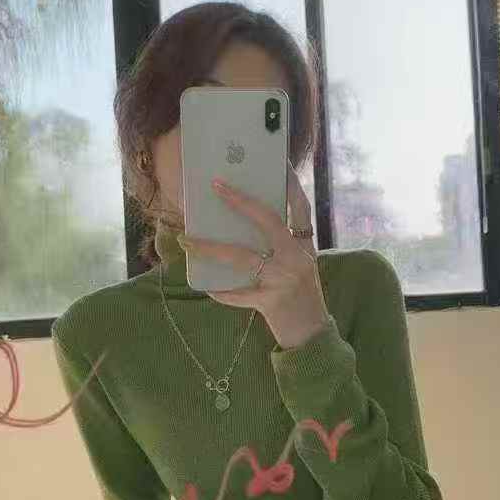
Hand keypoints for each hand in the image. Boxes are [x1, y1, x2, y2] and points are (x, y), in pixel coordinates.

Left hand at [178, 166, 329, 349]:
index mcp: (304, 246)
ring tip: (186, 240)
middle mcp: (297, 258)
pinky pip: (237, 293)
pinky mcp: (271, 301)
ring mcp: (284, 279)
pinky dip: (220, 291)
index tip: (278, 163)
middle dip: (240, 202)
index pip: (299, 206)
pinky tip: (204, 287)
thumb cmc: (302, 297)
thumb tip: (242, 226)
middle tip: (216, 186)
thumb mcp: (300, 266)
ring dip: (210, 248)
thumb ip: (283, 245)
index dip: (289, 183)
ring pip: (241, 256)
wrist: (312, 336)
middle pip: (267, 221)